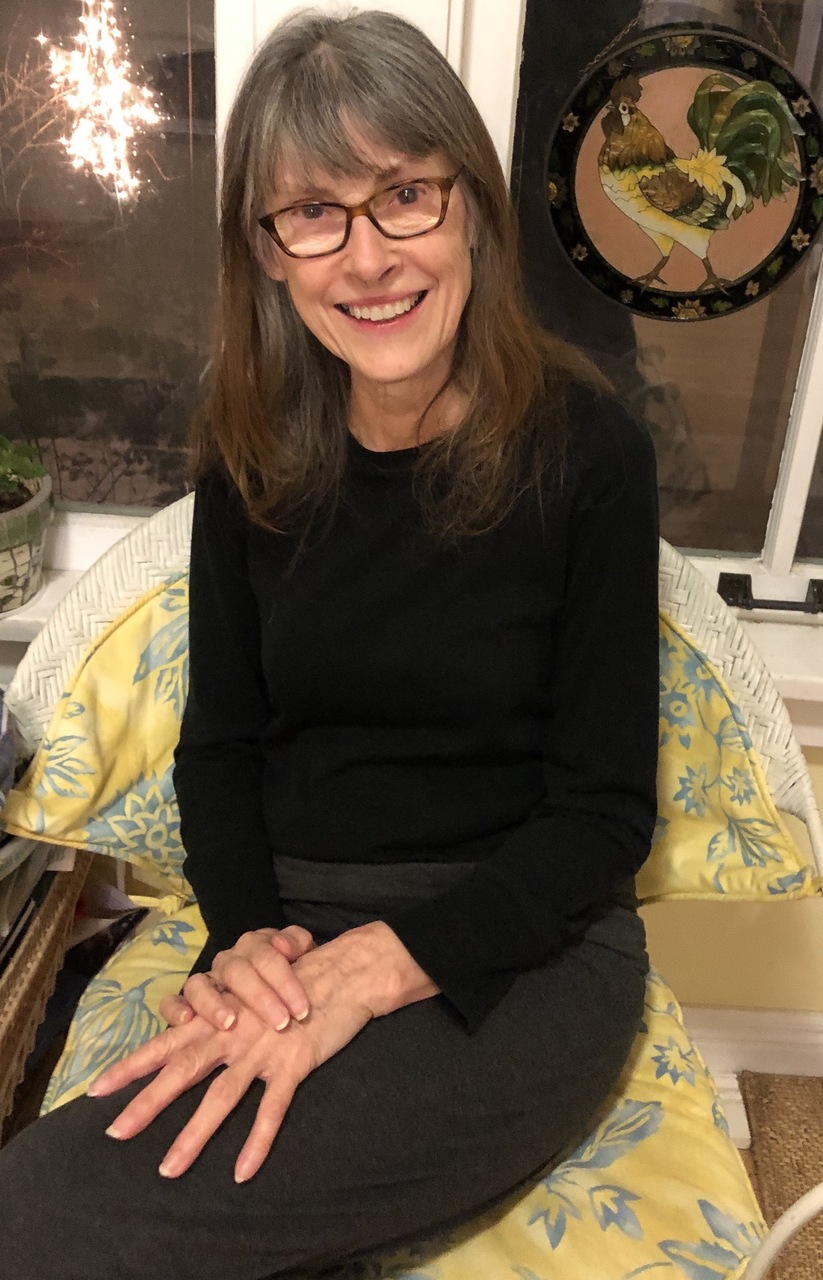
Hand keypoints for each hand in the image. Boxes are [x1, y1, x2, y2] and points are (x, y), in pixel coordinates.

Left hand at [93, 983, 371, 1182]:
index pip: (168, 1041)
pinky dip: (257, 1141)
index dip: (133, 1064)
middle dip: (146, 1103)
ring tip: (169, 1170)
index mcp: (221, 1017)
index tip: (99, 1088)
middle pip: (182, 1070)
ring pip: (221, 1098)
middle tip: (114, 1134)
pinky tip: (242, 1172)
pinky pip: (272, 1109)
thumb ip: (228, 1013)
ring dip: (194, 1136)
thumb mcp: (255, 992)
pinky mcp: (293, 1064)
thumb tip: (199, 1029)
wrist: (346, 972)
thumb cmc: (299, 979)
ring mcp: (262, 1050)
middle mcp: (233, 1033)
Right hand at [160, 925, 315, 1033]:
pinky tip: (186, 1021)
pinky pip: (171, 1002)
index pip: (267, 956)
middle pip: (237, 971)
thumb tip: (283, 946)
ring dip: (213, 1004)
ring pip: (199, 984)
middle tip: (281, 1023)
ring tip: (230, 1023)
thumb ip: (297, 942)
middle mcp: (227, 961)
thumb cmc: (289, 973)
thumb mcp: (301, 953)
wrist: (272, 983)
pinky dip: (175, 1010)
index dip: (285, 982)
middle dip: (260, 997)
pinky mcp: (187, 1002)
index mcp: (254, 946)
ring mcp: (206, 981)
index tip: (301, 1009)